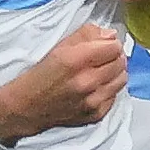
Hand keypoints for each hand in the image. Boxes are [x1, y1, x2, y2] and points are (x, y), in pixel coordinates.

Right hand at [0, 23, 125, 141]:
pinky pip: (115, 96)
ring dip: (115, 72)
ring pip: (122, 79)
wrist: (28, 106)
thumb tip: (110, 35)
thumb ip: (86, 35)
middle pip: (120, 62)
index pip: (113, 46)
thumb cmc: (42, 74)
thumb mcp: (59, 46)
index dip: (111, 43)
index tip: (105, 44)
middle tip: (104, 57)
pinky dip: (109, 89)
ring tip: (102, 71)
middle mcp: (86, 81)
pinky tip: (96, 87)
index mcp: (75, 60)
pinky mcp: (95, 114)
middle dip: (114, 56)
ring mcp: (92, 100)